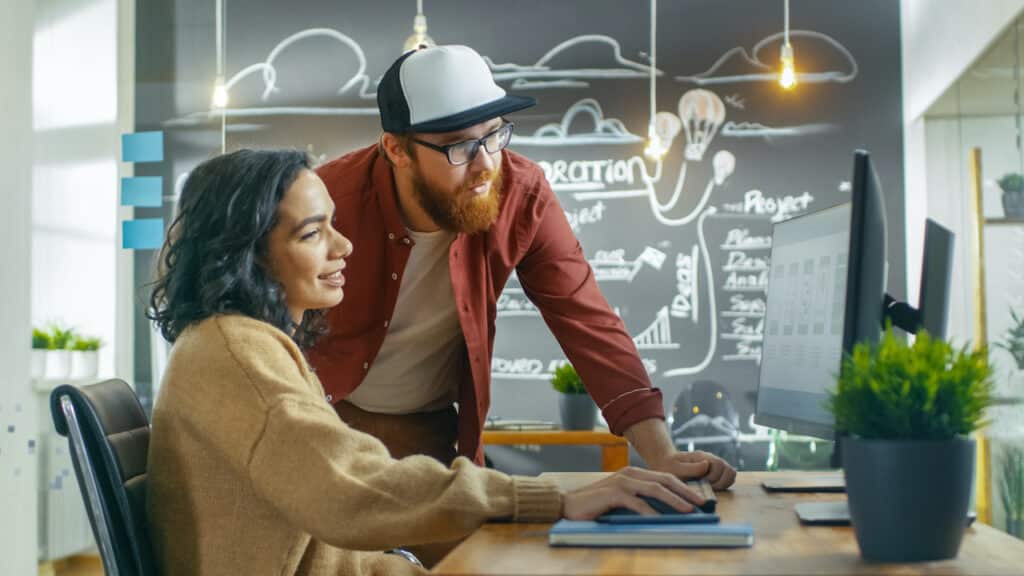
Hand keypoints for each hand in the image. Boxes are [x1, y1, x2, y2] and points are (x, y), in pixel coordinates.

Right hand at [561, 467, 706, 519]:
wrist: (569, 505)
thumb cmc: (598, 505)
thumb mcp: (623, 499)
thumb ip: (641, 500)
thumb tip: (667, 512)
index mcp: (634, 473)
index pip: (665, 477)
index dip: (684, 487)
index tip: (699, 498)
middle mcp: (630, 474)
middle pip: (664, 480)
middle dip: (685, 491)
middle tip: (701, 503)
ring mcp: (621, 482)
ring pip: (654, 489)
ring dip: (674, 500)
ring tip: (688, 510)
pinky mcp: (613, 493)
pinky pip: (637, 503)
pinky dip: (651, 512)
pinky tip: (661, 520)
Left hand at [648, 450, 736, 489]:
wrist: (666, 465)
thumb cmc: (669, 467)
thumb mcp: (676, 468)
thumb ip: (690, 468)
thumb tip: (707, 464)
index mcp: (702, 457)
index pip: (720, 464)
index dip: (714, 476)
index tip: (704, 483)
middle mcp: (711, 460)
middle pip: (730, 470)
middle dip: (721, 482)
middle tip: (707, 487)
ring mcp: (714, 467)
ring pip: (731, 474)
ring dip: (723, 484)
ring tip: (710, 488)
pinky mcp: (716, 474)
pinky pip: (727, 479)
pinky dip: (723, 485)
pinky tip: (710, 488)